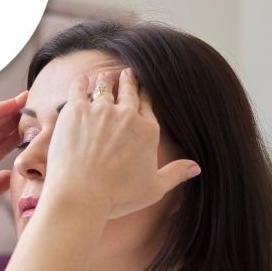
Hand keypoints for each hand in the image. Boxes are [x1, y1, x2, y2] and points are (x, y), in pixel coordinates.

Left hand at [42, 68, 200, 220]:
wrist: (81, 195)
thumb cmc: (117, 197)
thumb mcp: (153, 189)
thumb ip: (175, 174)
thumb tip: (196, 168)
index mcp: (147, 130)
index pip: (146, 105)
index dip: (143, 96)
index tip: (141, 90)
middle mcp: (127, 116)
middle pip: (128, 91)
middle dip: (127, 81)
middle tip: (126, 74)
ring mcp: (100, 110)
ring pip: (104, 87)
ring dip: (106, 80)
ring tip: (105, 76)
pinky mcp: (76, 111)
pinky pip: (79, 89)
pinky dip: (81, 82)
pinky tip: (81, 79)